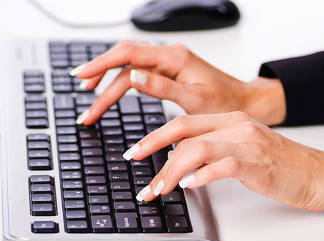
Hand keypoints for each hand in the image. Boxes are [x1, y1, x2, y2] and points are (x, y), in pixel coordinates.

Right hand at [72, 40, 285, 125]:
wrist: (242, 101)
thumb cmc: (224, 102)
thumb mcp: (194, 99)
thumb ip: (163, 87)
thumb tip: (133, 76)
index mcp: (174, 58)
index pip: (129, 55)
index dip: (102, 65)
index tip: (82, 77)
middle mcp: (168, 55)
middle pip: (124, 56)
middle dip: (100, 73)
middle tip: (82, 91)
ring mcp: (167, 62)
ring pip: (129, 62)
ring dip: (108, 76)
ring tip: (90, 92)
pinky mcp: (168, 70)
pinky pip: (138, 69)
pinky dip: (121, 78)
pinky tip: (112, 86)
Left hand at [124, 111, 323, 212]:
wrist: (317, 174)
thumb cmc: (279, 165)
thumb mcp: (241, 149)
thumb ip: (211, 149)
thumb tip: (179, 161)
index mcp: (229, 120)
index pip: (182, 123)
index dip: (154, 137)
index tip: (136, 151)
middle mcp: (234, 125)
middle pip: (182, 130)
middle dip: (152, 148)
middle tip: (135, 166)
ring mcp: (246, 141)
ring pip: (196, 148)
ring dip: (170, 170)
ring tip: (157, 189)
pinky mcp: (256, 162)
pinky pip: (221, 165)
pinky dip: (201, 175)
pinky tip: (188, 185)